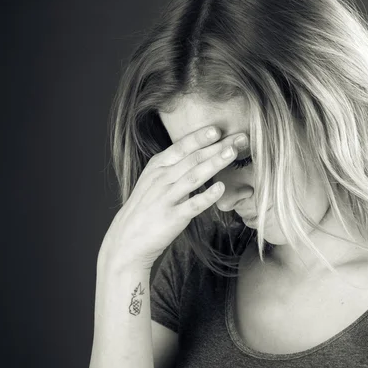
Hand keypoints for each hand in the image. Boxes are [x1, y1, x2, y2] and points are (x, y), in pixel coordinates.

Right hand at [99, 125, 247, 270]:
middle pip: (193, 158)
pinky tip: (221, 188)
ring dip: (215, 163)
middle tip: (240, 137)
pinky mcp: (172, 218)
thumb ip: (174, 166)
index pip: (181, 147)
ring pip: (194, 176)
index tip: (218, 128)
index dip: (199, 136)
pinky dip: (207, 196)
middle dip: (218, 146)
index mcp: (157, 167)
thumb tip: (200, 152)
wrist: (127, 239)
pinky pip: (192, 205)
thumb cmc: (146, 208)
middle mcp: (162, 179)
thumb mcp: (154, 180)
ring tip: (233, 153)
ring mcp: (166, 198)